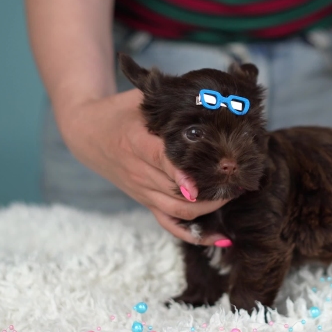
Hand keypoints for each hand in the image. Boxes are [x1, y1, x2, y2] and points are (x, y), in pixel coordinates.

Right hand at [58, 89, 229, 244]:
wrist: (88, 132)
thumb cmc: (122, 111)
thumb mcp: (143, 98)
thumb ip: (173, 97)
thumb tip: (215, 92)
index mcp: (139, 143)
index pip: (165, 162)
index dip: (187, 175)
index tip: (208, 179)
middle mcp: (140, 172)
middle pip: (181, 192)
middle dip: (215, 190)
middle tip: (242, 179)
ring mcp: (143, 191)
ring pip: (182, 210)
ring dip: (212, 207)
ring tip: (237, 193)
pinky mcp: (146, 202)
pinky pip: (171, 224)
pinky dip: (196, 234)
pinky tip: (222, 238)